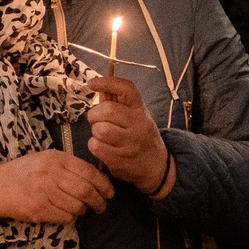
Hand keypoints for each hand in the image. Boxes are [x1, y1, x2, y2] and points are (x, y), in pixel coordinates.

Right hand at [0, 152, 113, 232]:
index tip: (109, 192)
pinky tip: (66, 212)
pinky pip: (65, 217)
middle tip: (101, 206)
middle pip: (85, 191)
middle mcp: (49, 174)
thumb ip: (70, 166)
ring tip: (81, 208)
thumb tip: (99, 178)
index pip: (89, 172)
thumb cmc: (26, 172)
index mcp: (55, 159)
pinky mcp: (37, 209)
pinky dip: (70, 217)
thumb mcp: (47, 160)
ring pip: (77, 206)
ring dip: (83, 210)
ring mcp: (42, 192)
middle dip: (99, 201)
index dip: (104, 184)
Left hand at [86, 75, 172, 195]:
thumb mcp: (134, 116)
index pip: (126, 89)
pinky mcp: (122, 160)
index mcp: (140, 110)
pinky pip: (96, 147)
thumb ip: (116, 102)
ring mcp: (131, 143)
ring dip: (95, 132)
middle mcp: (139, 125)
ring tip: (102, 135)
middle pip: (107, 110)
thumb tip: (99, 87)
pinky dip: (95, 145)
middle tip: (97, 120)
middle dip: (95, 114)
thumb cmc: (139, 136)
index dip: (107, 82)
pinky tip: (103, 147)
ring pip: (100, 130)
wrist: (156, 166)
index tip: (92, 83)